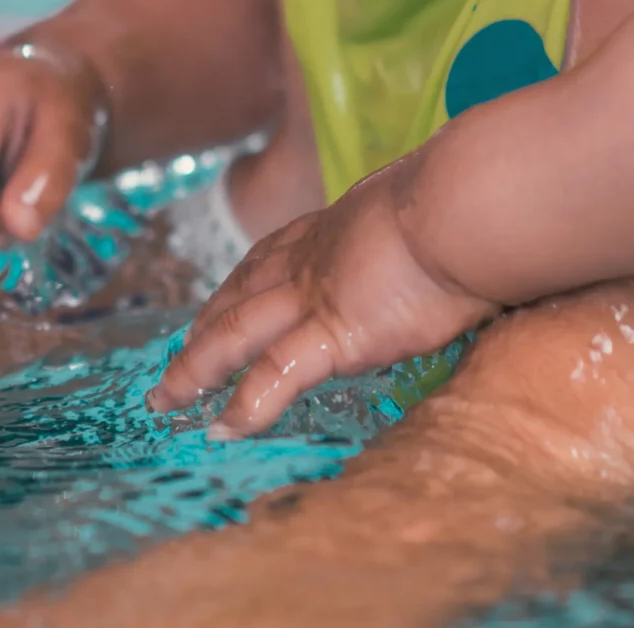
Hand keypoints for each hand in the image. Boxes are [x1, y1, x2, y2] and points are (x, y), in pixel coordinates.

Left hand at [146, 153, 496, 436]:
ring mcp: (315, 296)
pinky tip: (225, 428)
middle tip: (173, 362)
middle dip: (201, 331)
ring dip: (196, 368)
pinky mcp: (335, 330)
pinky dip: (248, 403)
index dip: (238, 287)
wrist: (465, 204)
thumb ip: (415, 232)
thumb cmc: (463, 205)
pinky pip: (277, 373)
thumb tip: (443, 239)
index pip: (268, 260)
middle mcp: (311, 261)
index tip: (215, 305)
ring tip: (167, 400)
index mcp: (331, 231)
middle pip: (237, 298)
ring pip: (236, 334)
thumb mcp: (425, 211)